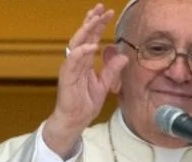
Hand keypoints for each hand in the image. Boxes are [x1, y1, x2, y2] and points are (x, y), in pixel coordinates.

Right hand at [43, 3, 128, 157]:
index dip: (98, 25)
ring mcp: (70, 67)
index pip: (91, 38)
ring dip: (86, 30)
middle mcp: (76, 61)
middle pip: (83, 36)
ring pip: (76, 43)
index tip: (107, 13)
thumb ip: (112, 70)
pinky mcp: (66, 76)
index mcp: (84, 62)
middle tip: (101, 9)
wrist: (75, 120)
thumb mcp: (104, 84)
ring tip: (95, 19)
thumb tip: (124, 56)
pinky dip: (82, 52)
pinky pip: (73, 60)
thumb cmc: (85, 104)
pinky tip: (92, 45)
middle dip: (92, 21)